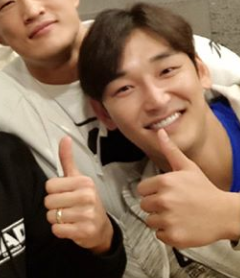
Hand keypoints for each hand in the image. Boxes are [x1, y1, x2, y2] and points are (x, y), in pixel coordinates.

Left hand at [44, 136, 113, 253]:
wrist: (101, 228)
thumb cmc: (85, 200)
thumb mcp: (77, 179)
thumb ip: (67, 159)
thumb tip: (64, 138)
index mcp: (84, 182)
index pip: (49, 186)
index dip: (53, 192)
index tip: (64, 194)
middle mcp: (87, 197)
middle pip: (48, 201)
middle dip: (53, 206)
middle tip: (66, 207)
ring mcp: (87, 215)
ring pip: (51, 216)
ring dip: (56, 219)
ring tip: (68, 217)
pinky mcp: (84, 231)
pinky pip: (56, 230)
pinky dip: (59, 230)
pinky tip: (70, 227)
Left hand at [138, 129, 239, 247]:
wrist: (225, 214)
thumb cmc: (205, 190)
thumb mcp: (188, 168)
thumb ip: (170, 150)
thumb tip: (159, 132)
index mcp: (164, 182)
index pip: (141, 190)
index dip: (153, 192)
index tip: (166, 193)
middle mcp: (164, 200)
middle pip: (144, 205)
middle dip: (156, 206)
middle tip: (174, 205)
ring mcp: (169, 219)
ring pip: (150, 221)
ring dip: (161, 220)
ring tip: (178, 215)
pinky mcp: (173, 236)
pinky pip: (159, 235)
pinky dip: (168, 233)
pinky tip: (181, 226)